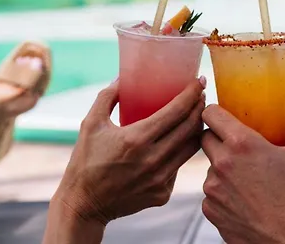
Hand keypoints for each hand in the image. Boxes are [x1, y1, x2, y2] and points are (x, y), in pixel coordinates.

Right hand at [43, 78, 205, 242]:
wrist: (83, 205)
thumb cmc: (85, 161)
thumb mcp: (90, 124)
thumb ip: (107, 97)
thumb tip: (123, 78)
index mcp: (137, 139)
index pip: (177, 111)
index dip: (192, 93)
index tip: (199, 81)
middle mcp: (153, 159)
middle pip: (191, 127)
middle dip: (200, 106)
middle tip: (201, 94)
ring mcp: (160, 179)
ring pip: (192, 148)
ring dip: (197, 128)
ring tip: (196, 115)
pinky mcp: (163, 193)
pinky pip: (179, 166)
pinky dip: (181, 151)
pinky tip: (179, 142)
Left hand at [201, 105, 284, 243]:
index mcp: (242, 144)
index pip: (210, 114)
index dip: (215, 111)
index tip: (223, 115)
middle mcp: (222, 163)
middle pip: (205, 138)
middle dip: (218, 138)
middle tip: (236, 144)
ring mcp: (212, 188)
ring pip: (209, 167)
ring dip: (222, 167)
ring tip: (246, 176)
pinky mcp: (210, 210)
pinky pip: (211, 192)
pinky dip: (223, 191)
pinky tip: (243, 197)